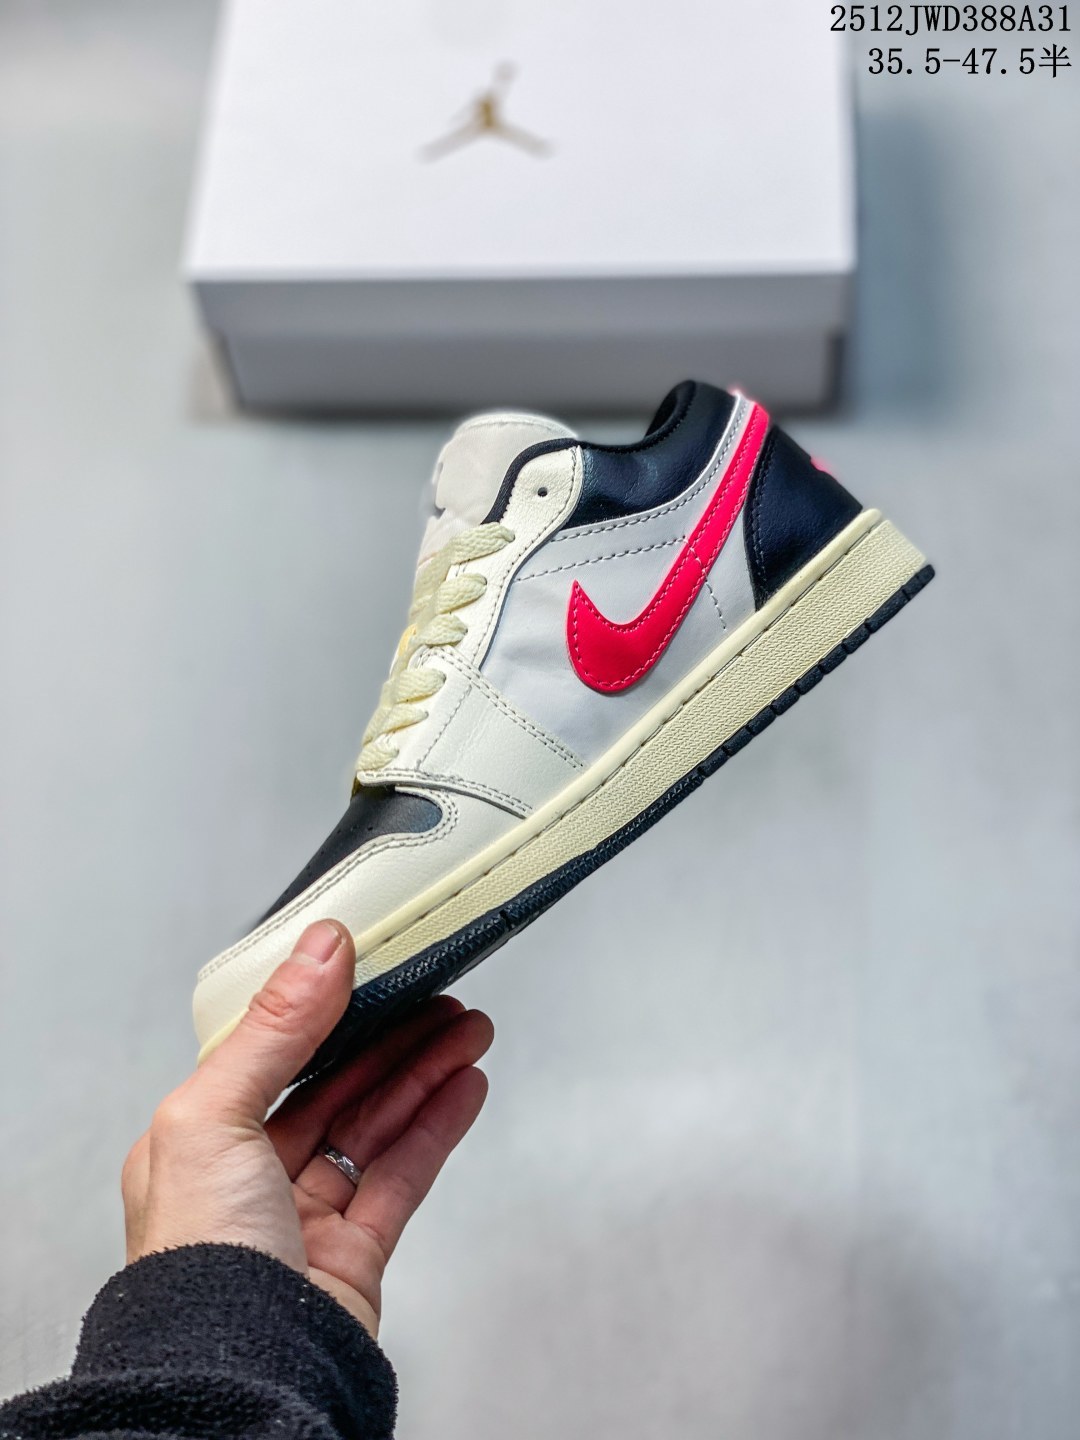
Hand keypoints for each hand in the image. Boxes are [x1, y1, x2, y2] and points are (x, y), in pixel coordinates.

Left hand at [121, 920, 492, 1334]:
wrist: (237, 1381)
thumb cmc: (196, 1267)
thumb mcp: (213, 1118)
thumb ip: (274, 1031)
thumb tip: (318, 952)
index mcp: (196, 1141)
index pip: (270, 1053)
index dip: (325, 1008)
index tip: (370, 967)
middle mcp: (246, 1177)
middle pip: (334, 1086)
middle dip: (391, 1037)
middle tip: (439, 996)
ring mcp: (302, 1217)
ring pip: (375, 1126)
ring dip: (424, 1074)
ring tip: (468, 1032)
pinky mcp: (352, 1254)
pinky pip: (401, 1175)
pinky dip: (436, 1128)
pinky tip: (462, 1090)